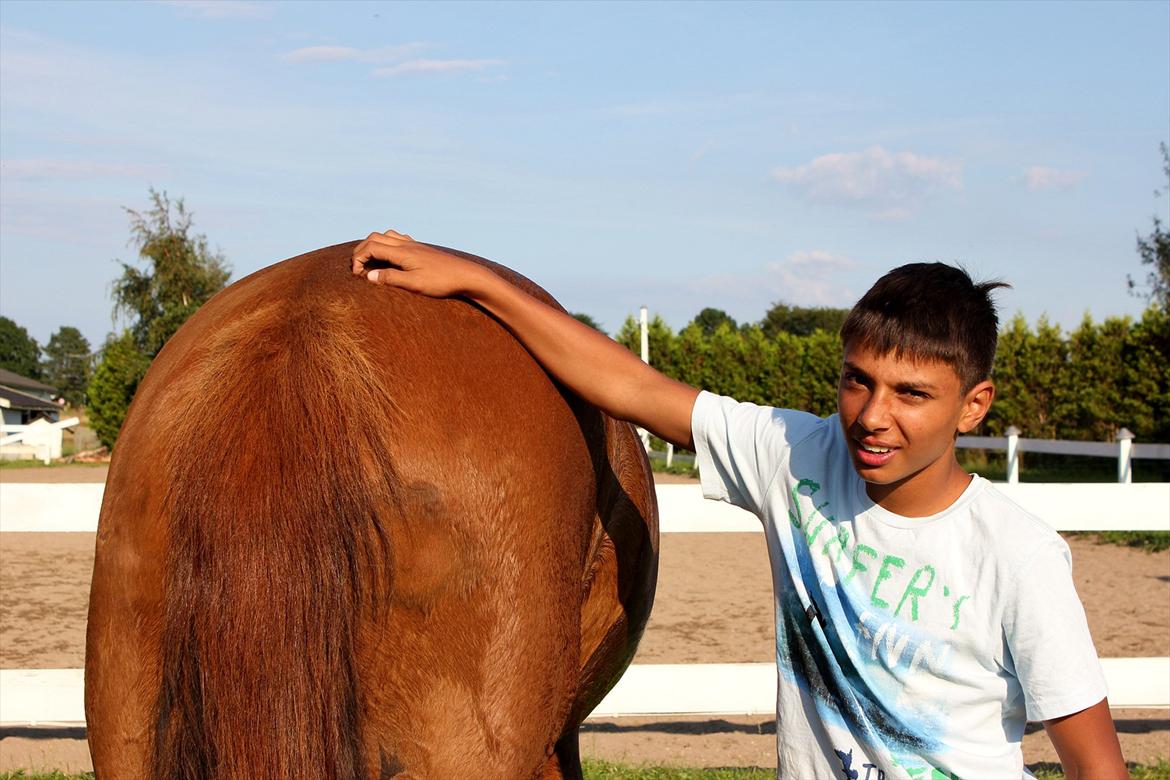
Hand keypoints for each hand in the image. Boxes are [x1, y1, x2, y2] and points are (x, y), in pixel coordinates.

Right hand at [350, 229, 483, 297]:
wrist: (466, 275)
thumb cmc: (442, 282)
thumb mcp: (414, 284)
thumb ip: (391, 279)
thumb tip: (369, 276)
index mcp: (402, 252)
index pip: (371, 247)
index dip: (358, 259)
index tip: (356, 274)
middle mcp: (406, 244)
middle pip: (374, 238)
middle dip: (361, 250)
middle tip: (357, 267)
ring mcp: (414, 245)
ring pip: (386, 236)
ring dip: (373, 245)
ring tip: (370, 262)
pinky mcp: (421, 249)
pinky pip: (398, 238)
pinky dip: (386, 244)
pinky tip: (390, 256)